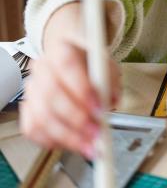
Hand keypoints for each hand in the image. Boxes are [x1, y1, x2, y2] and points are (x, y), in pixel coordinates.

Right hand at [20, 38, 119, 158]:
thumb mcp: (105, 65)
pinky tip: (72, 143)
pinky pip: (33, 130)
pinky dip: (53, 141)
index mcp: (62, 49)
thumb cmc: (88, 64)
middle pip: (52, 94)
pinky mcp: (27, 109)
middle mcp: (42, 68)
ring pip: (41, 116)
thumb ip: (110, 81)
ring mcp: (31, 89)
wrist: (70, 60)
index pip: (67, 66)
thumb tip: (111, 100)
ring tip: (89, 144)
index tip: (99, 107)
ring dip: (67, 135)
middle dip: (76, 118)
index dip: (82, 89)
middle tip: (96, 131)